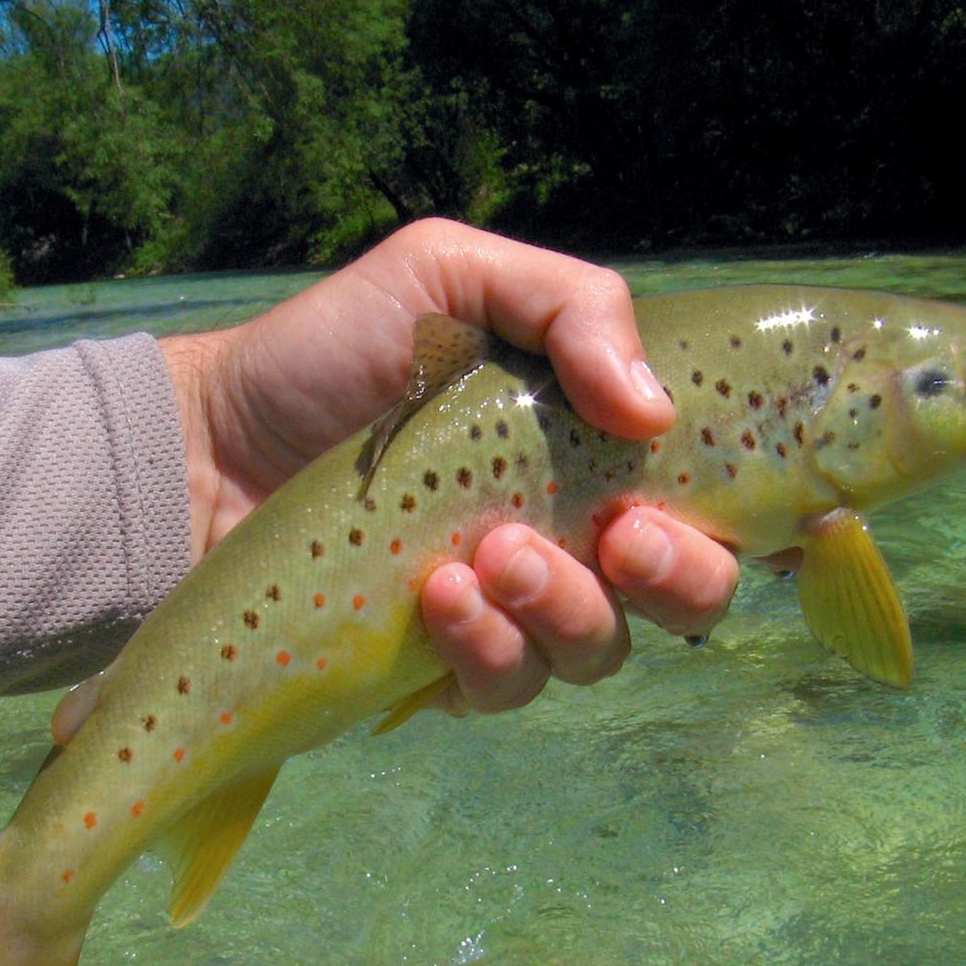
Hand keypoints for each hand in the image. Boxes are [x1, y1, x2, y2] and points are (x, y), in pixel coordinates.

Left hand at [158, 218, 738, 714]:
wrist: (208, 441)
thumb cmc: (335, 352)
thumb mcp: (452, 277)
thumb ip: (569, 306)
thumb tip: (653, 408)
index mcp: (597, 450)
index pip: (717, 502)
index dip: (757, 523)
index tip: (741, 513)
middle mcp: (576, 537)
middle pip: (690, 597)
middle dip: (677, 578)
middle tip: (619, 537)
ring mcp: (513, 612)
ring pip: (597, 652)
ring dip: (563, 611)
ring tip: (487, 559)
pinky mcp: (444, 669)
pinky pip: (504, 687)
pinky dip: (485, 652)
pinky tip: (435, 597)